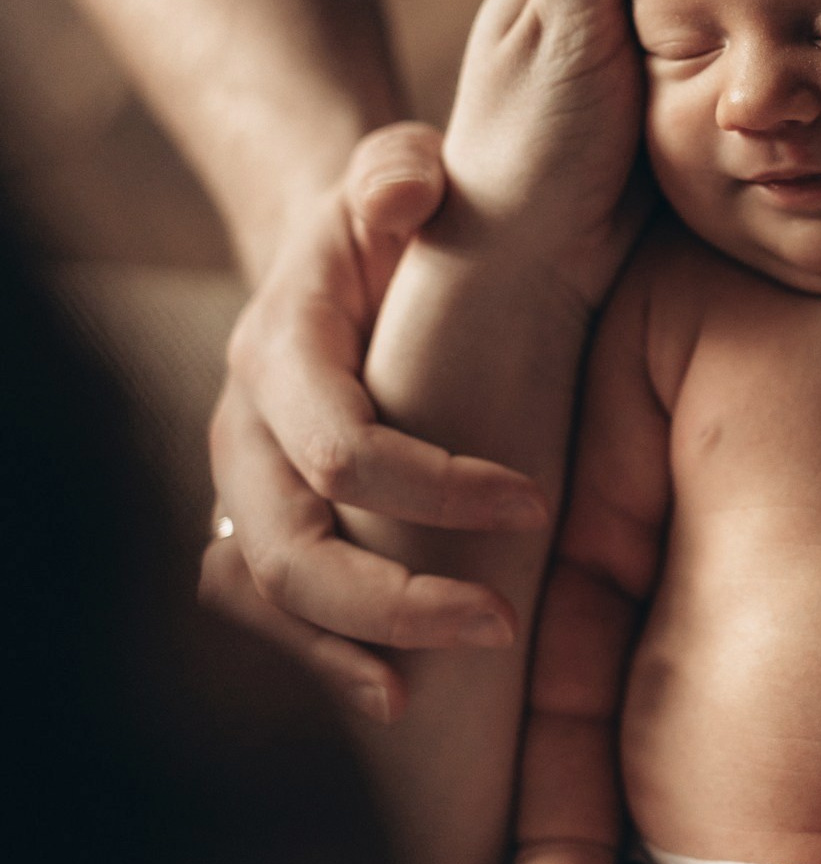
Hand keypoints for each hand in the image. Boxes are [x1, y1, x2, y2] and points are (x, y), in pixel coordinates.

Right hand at [202, 122, 549, 720]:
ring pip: (261, 590)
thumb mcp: (397, 169)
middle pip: (290, 545)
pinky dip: (317, 656)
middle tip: (500, 627)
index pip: (341, 446)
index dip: (434, 489)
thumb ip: (400, 171)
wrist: (336, 255)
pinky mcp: (256, 520)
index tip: (535, 505)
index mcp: (282, 345)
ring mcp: (241, 481)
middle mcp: (245, 424)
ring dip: (343, 649)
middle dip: (393, 599)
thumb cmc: (392, 220)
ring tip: (422, 692)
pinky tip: (392, 694)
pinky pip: (262, 606)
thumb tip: (411, 192)